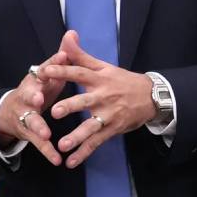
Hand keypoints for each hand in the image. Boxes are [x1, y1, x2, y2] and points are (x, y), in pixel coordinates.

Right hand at [0, 51, 69, 165]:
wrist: (11, 111)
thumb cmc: (39, 88)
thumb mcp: (49, 72)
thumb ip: (61, 56)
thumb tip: (72, 33)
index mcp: (34, 80)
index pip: (40, 71)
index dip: (48, 67)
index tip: (56, 62)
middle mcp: (27, 97)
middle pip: (28, 96)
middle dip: (32, 96)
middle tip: (38, 98)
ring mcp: (26, 116)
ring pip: (31, 122)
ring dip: (38, 128)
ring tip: (46, 134)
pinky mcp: (29, 134)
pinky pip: (39, 144)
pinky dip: (48, 152)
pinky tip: (58, 160)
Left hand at [40, 30, 155, 168]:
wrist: (151, 96)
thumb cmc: (122, 80)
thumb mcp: (103, 66)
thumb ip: (81, 54)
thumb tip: (68, 34)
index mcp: (99, 78)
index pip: (79, 72)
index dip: (62, 71)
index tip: (44, 71)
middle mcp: (103, 96)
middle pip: (85, 101)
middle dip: (71, 106)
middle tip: (54, 112)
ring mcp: (109, 114)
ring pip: (91, 126)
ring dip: (77, 136)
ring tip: (62, 145)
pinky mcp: (113, 129)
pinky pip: (96, 142)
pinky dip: (84, 153)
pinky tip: (71, 162)